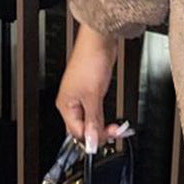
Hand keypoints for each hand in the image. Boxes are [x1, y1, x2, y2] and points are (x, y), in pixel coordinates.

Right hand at [55, 24, 121, 151]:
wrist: (99, 42)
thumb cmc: (90, 61)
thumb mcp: (93, 96)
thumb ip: (93, 120)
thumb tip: (92, 141)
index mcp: (65, 105)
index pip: (77, 132)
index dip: (93, 138)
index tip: (109, 138)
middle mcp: (71, 102)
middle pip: (83, 127)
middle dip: (100, 132)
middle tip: (116, 132)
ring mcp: (81, 96)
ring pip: (91, 119)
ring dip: (103, 125)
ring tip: (117, 127)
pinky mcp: (90, 91)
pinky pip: (96, 109)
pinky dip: (104, 115)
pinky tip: (112, 118)